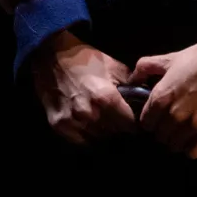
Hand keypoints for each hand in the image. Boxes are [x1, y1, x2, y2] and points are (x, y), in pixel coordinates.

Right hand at [31, 30, 136, 144]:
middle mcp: (90, 114)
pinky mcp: (59, 125)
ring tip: (100, 119)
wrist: (51, 54)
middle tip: (115, 117)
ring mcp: (73, 122)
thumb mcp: (113, 66)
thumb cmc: (85, 59)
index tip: (131, 119)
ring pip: (98, 139)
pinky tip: (86, 124)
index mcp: (107, 99)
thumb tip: (145, 100)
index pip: (130, 125)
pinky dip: (85, 136)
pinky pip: (80, 141)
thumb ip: (131, 86)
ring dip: (102, 132)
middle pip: (114, 133)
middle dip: (117, 126)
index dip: (133, 122)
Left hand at [127, 36, 196, 157]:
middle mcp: (174, 114)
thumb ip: (145, 68)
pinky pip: (195, 152)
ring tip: (184, 133)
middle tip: (172, 125)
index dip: (151, 121)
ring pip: (176, 146)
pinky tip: (195, 141)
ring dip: (177, 141)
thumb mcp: (168, 59)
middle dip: (164, 131)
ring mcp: (193, 125)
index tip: (157, 118)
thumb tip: (132, 79)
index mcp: (161, 97)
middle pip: (160, 137)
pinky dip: (193, 149)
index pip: (146, 123)